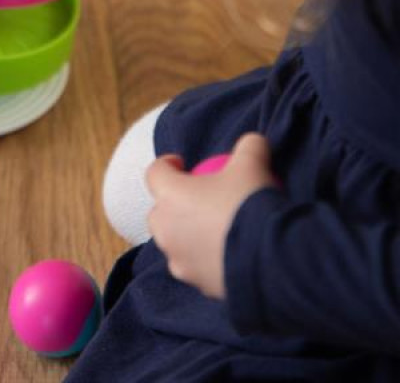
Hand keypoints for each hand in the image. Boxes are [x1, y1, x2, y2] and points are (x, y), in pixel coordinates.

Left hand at [145, 133, 275, 298]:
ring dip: (187, 234)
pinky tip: (228, 255)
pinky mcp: (196, 284)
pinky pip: (194, 266)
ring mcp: (178, 259)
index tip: (182, 163)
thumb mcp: (253, 164)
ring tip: (213, 230)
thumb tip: (252, 142)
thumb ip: (248, 147)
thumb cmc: (251, 205)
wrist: (273, 259)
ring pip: (175, 242)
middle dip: (173, 203)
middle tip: (200, 198)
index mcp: (169, 195)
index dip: (167, 164)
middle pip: (160, 211)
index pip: (154, 172)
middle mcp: (165, 228)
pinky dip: (204, 259)